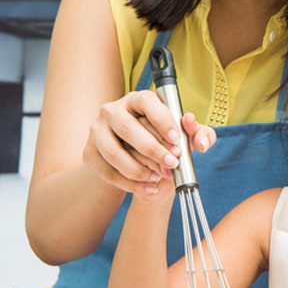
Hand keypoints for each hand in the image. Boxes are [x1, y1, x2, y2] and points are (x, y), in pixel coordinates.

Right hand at [82, 90, 216, 194]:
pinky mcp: (89, 153)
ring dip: (138, 169)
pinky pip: (107, 171)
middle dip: (153, 148)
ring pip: (114, 152)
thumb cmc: (164, 142)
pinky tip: (148, 188)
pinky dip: (129, 184)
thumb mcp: (185, 136)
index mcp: (137, 100)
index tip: (177, 138)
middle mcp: (112, 111)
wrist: (137, 161)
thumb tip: (195, 129)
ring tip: (159, 178)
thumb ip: (197, 132)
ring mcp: (97, 131)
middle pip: (127, 127)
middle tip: (173, 163)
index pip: (146, 101)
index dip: (162, 119)